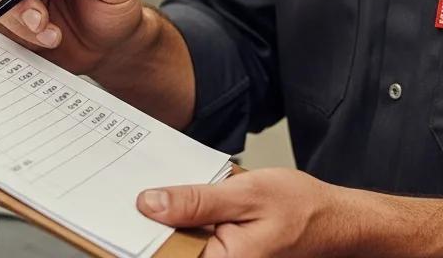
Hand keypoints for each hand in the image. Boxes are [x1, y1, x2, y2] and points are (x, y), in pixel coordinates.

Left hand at [136, 168, 442, 257]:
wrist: (334, 220)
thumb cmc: (300, 208)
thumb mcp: (247, 192)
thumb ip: (197, 199)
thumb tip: (150, 203)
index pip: (164, 254)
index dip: (135, 237)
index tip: (108, 220)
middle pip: (168, 249)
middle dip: (149, 228)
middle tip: (130, 199)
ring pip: (179, 246)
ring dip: (165, 225)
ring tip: (150, 199)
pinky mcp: (225, 256)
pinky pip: (194, 243)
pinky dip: (183, 223)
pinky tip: (176, 204)